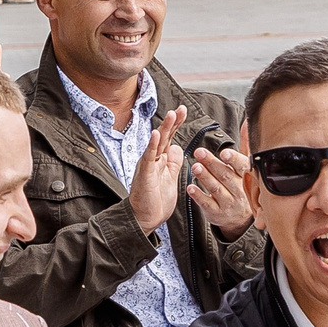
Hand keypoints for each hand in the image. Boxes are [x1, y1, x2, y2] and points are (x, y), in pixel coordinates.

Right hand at [127, 105, 187, 234]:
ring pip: (157, 143)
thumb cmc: (156, 201)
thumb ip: (174, 162)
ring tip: (171, 115)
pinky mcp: (145, 174)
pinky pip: (149, 157)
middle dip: (173, 122)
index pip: (170, 138)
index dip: (177, 125)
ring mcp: (148, 165)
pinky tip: (156, 134)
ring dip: (164, 128)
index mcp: (161, 161)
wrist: (145, 218)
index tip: (183, 111)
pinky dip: (152, 145)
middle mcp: (153, 160)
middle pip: (164, 137)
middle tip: (181, 108)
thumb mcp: (171, 178)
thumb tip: (178, 147)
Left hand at [185, 142, 256, 238]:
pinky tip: (190, 188)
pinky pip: (207, 204)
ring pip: (216, 189)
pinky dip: (199, 195)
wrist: (239, 218)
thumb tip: (247, 124)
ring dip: (205, 177)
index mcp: (247, 177)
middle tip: (199, 152)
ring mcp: (229, 203)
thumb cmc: (240, 186)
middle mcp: (240, 190)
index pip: (243, 167)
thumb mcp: (243, 167)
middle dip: (213, 164)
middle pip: (226, 176)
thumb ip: (244, 145)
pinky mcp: (217, 213)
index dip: (234, 159)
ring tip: (195, 167)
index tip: (225, 152)